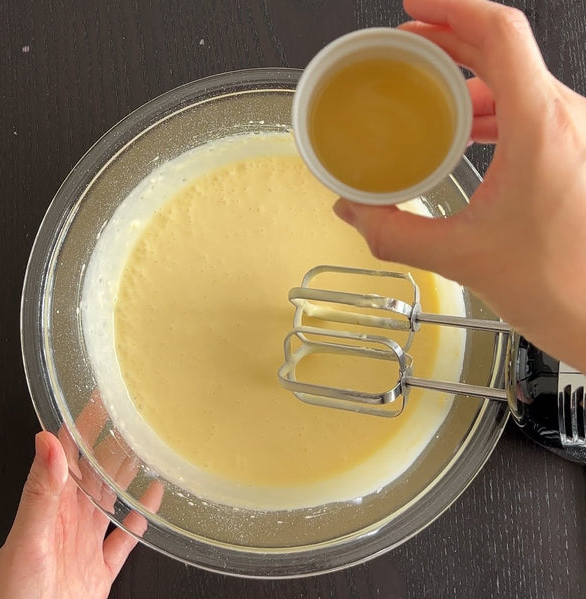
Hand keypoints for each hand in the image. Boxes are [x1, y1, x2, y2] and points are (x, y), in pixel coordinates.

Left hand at [0, 398, 162, 598]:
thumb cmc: (13, 597)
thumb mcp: (27, 541)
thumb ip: (40, 492)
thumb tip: (46, 442)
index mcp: (49, 506)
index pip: (66, 455)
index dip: (81, 426)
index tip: (96, 401)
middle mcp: (68, 520)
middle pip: (95, 473)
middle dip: (111, 445)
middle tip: (131, 421)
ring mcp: (84, 544)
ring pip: (110, 500)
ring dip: (126, 476)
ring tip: (145, 452)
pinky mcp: (99, 569)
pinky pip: (124, 539)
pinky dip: (140, 520)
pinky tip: (151, 504)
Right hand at [334, 0, 585, 371]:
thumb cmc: (555, 285)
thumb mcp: (457, 257)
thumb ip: (392, 233)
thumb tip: (353, 211)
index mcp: (540, 129)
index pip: (500, 34)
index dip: (453, 8)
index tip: (416, 8)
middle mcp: (565, 121)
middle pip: (505, 48)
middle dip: (450, 38)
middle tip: (408, 43)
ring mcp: (573, 134)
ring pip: (517, 78)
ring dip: (469, 75)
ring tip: (427, 88)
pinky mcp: (571, 152)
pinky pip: (526, 107)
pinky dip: (489, 106)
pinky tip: (462, 130)